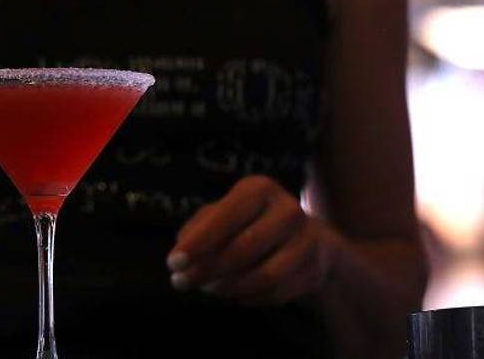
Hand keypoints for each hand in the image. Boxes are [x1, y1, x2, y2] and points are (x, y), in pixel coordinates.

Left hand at [166, 175, 337, 305]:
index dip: (197, 243)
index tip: (173, 263)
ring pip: (265, 275)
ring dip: (229, 287)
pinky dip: (250, 297)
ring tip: (208, 288)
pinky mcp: (316, 270)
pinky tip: (234, 295)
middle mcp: (288, 210)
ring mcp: (307, 241)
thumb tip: (181, 251)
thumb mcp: (222, 214)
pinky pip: (278, 292)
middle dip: (207, 270)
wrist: (307, 240)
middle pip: (243, 248)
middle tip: (182, 283)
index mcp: (259, 189)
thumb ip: (198, 228)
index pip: (225, 217)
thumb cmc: (249, 222)